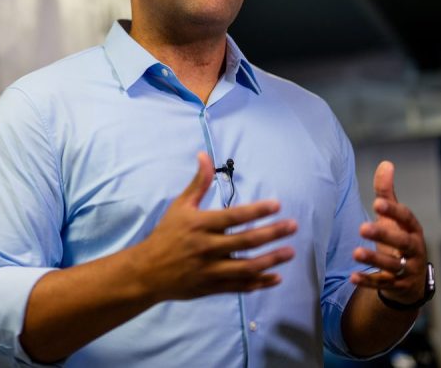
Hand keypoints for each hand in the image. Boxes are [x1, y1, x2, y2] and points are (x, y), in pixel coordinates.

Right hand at [135, 152, 296, 301]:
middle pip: (246, 241)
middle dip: (273, 233)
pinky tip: (276, 277)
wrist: (147, 271)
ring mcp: (210, 269)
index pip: (234, 216)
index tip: (277, 205)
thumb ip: (197, 183)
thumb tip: (204, 155)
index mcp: (199, 225)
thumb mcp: (180, 206)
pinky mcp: (212, 287)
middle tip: (293, 226)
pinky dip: (259, 283)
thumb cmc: (166, 234)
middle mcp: (206, 247)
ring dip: (271, 260)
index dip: (257, 211)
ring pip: (247, 267)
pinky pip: (240, 286)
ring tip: (290, 252)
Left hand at [351, 161, 426, 304]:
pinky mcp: (397, 285)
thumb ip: (387, 193)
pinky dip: (368, 281)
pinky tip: (352, 277)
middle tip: (362, 228)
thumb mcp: (393, 217)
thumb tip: (386, 163)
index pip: (406, 218)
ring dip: (374, 260)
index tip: (377, 203)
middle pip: (402, 243)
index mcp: (412, 229)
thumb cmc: (398, 238)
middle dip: (384, 236)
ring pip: (393, 266)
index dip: (394, 211)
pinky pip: (383, 284)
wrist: (410, 278)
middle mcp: (413, 249)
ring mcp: (407, 269)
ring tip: (355, 253)